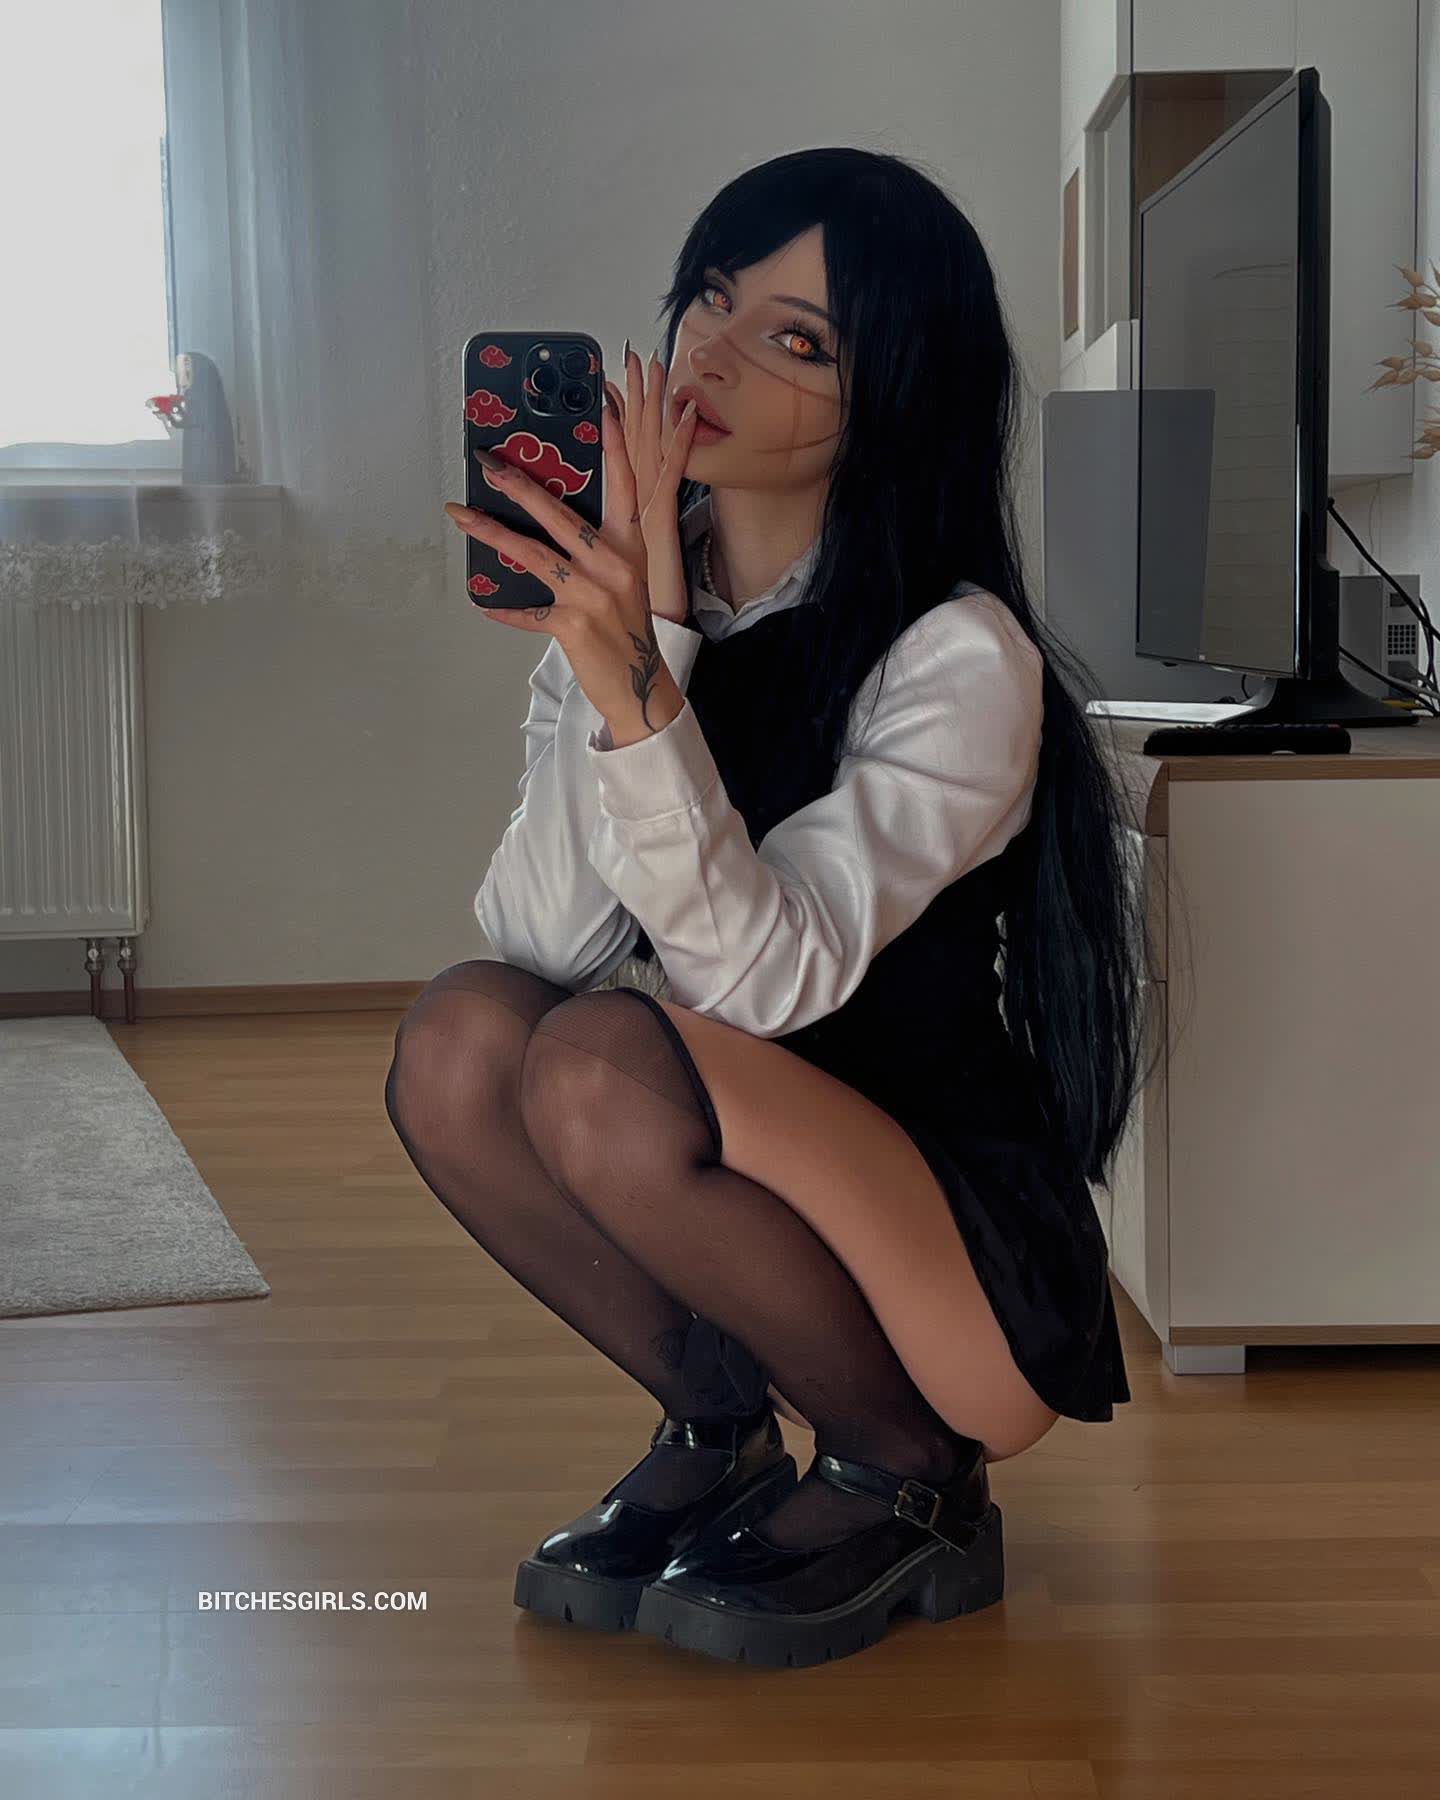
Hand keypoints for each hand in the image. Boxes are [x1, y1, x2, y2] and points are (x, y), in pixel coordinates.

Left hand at [443, 393, 698, 730]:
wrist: (640, 686)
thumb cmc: (627, 628)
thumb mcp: (625, 578)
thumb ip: (596, 548)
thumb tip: (547, 519)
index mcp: (631, 546)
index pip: (625, 485)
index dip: (615, 445)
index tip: (604, 407)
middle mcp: (614, 564)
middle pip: (559, 514)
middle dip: (519, 484)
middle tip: (488, 463)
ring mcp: (593, 595)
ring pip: (532, 554)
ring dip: (491, 533)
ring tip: (460, 515)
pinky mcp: (573, 625)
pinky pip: (527, 610)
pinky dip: (504, 608)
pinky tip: (482, 600)